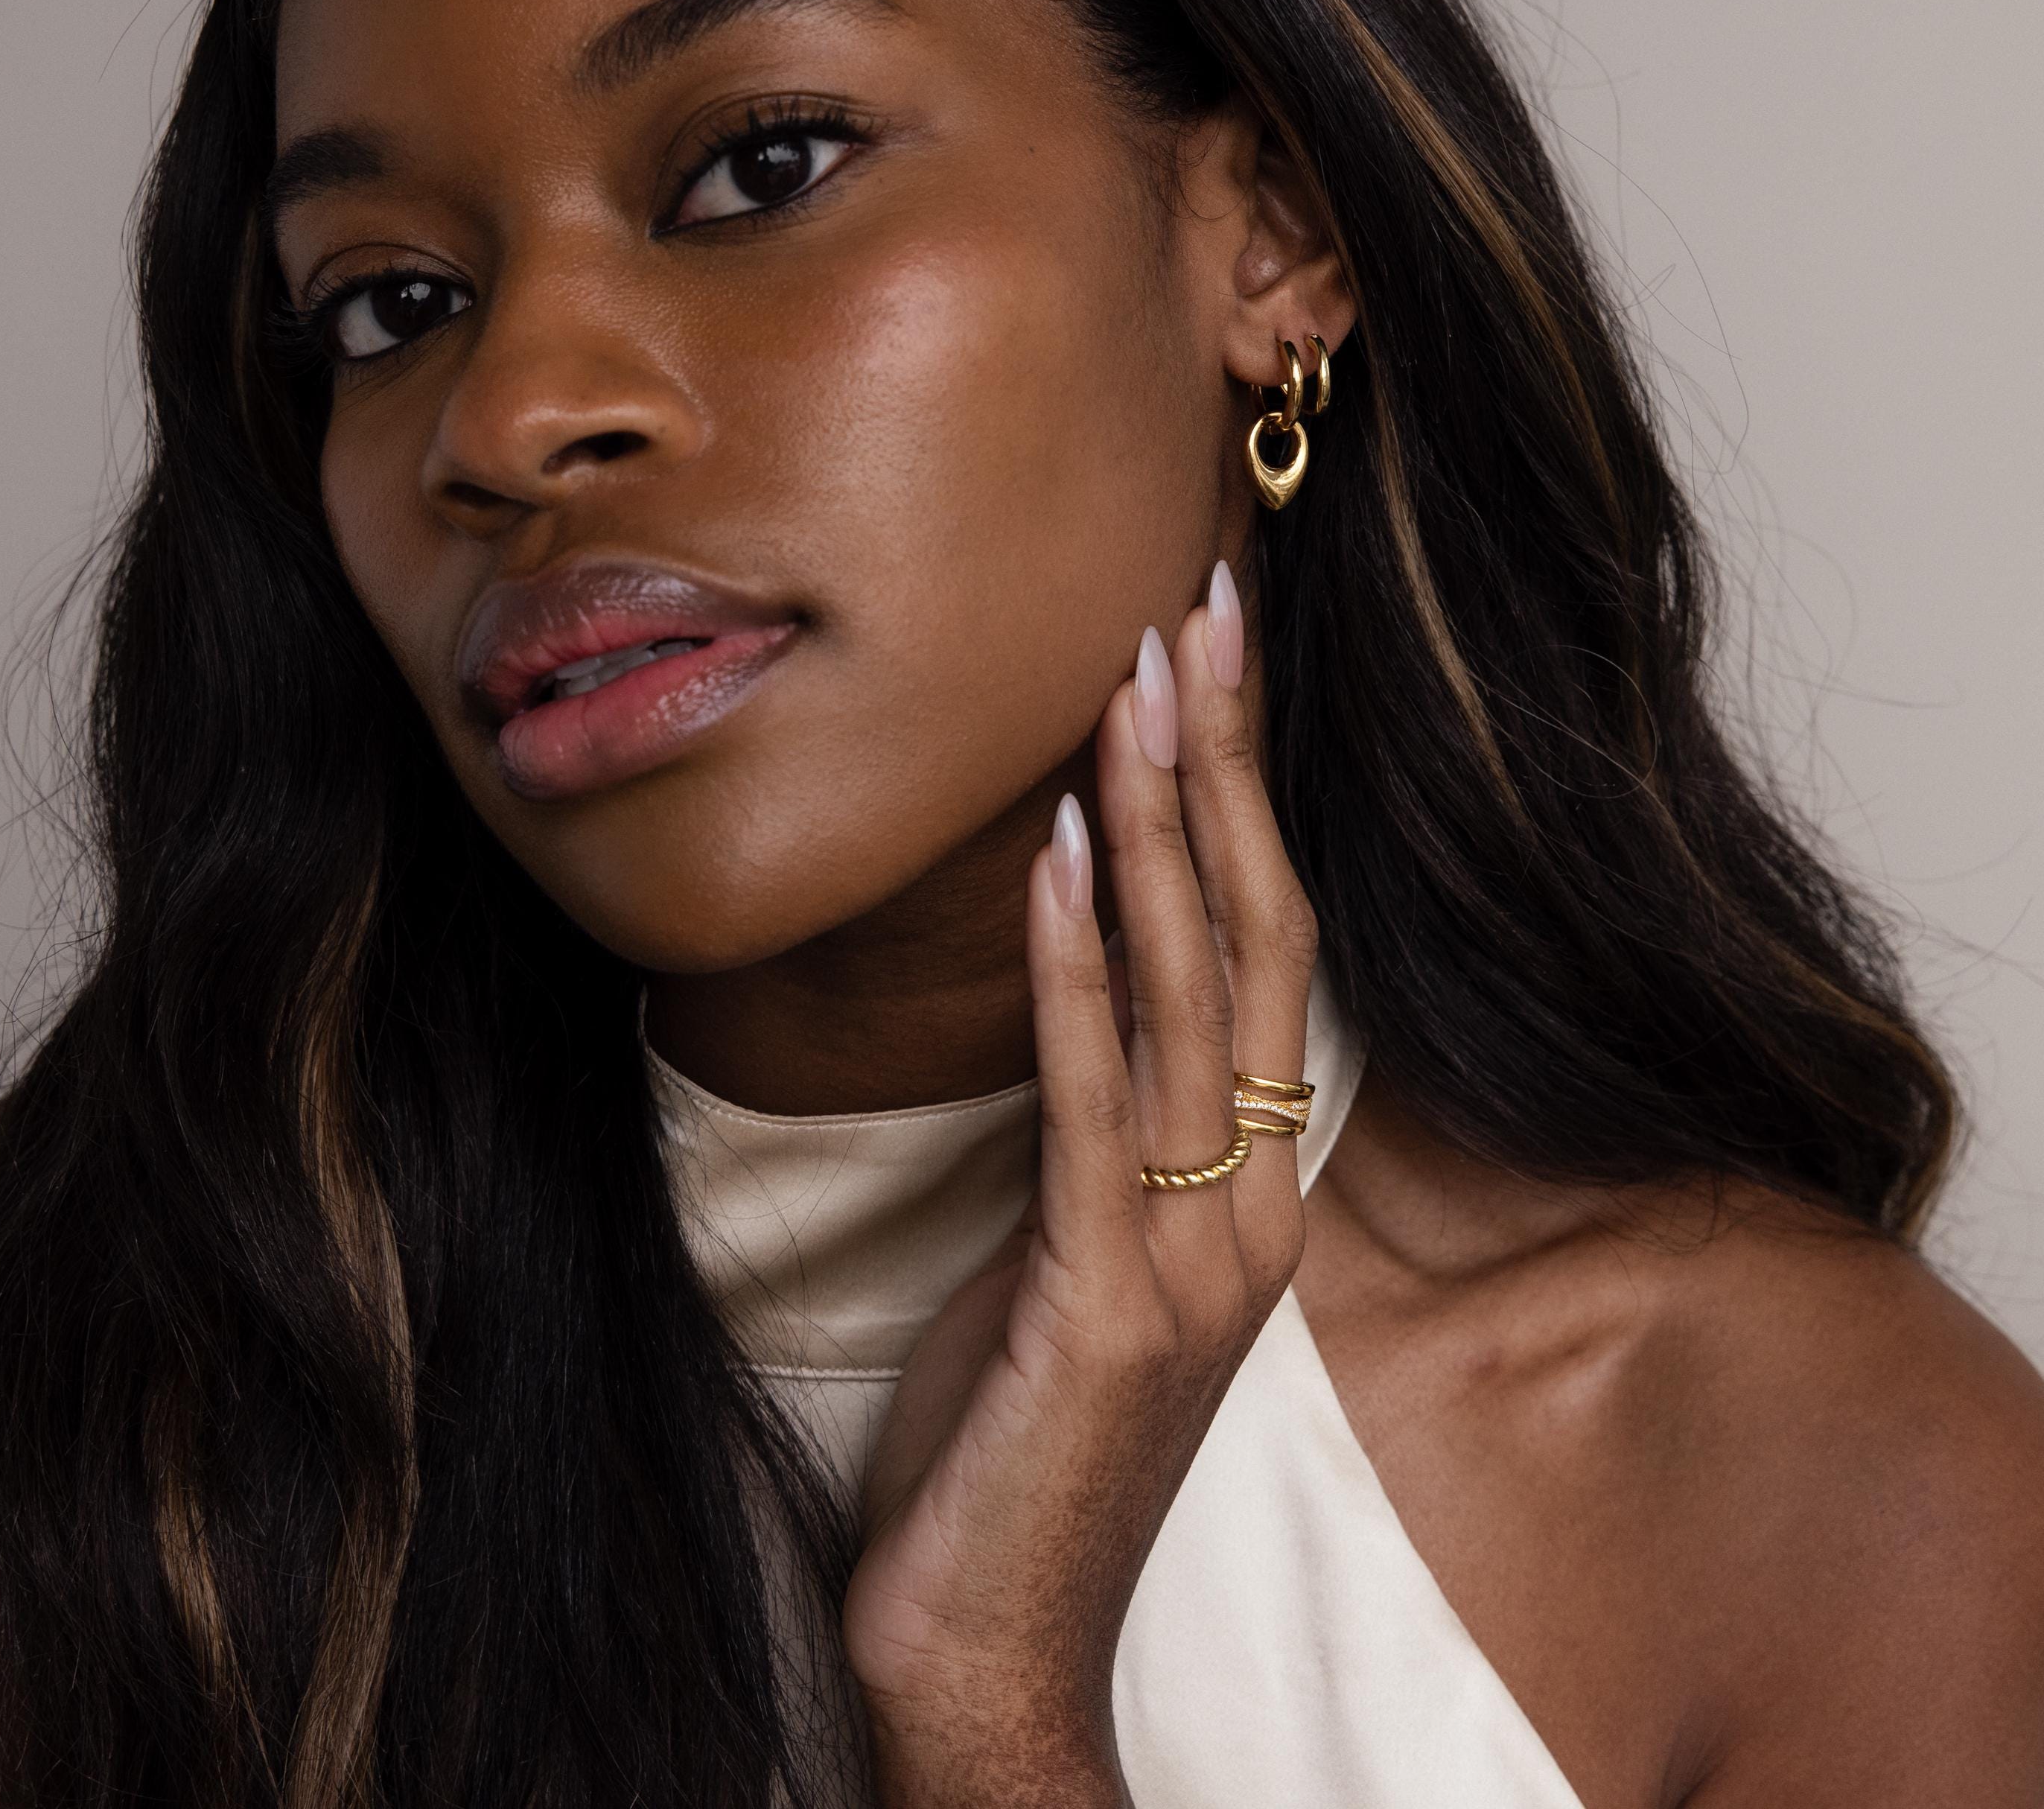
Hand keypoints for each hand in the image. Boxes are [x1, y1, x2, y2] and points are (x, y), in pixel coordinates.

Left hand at [844, 556, 1317, 1798]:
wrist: (995, 1649)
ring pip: (1194, 994)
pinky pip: (1089, 1097)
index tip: (1211, 665)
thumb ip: (1093, 1135)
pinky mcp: (1105, 1302)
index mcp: (1247, 1186)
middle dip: (1227, 766)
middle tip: (1200, 613)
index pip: (1267, 952)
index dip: (1248, 801)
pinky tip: (1063, 850)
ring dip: (1165, 826)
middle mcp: (1248, 1204)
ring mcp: (1190, 1255)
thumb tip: (1064, 1000)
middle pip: (1259, 937)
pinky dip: (1077, 965)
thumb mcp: (1071, 1253)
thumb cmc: (1020, 1441)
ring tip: (1138, 683)